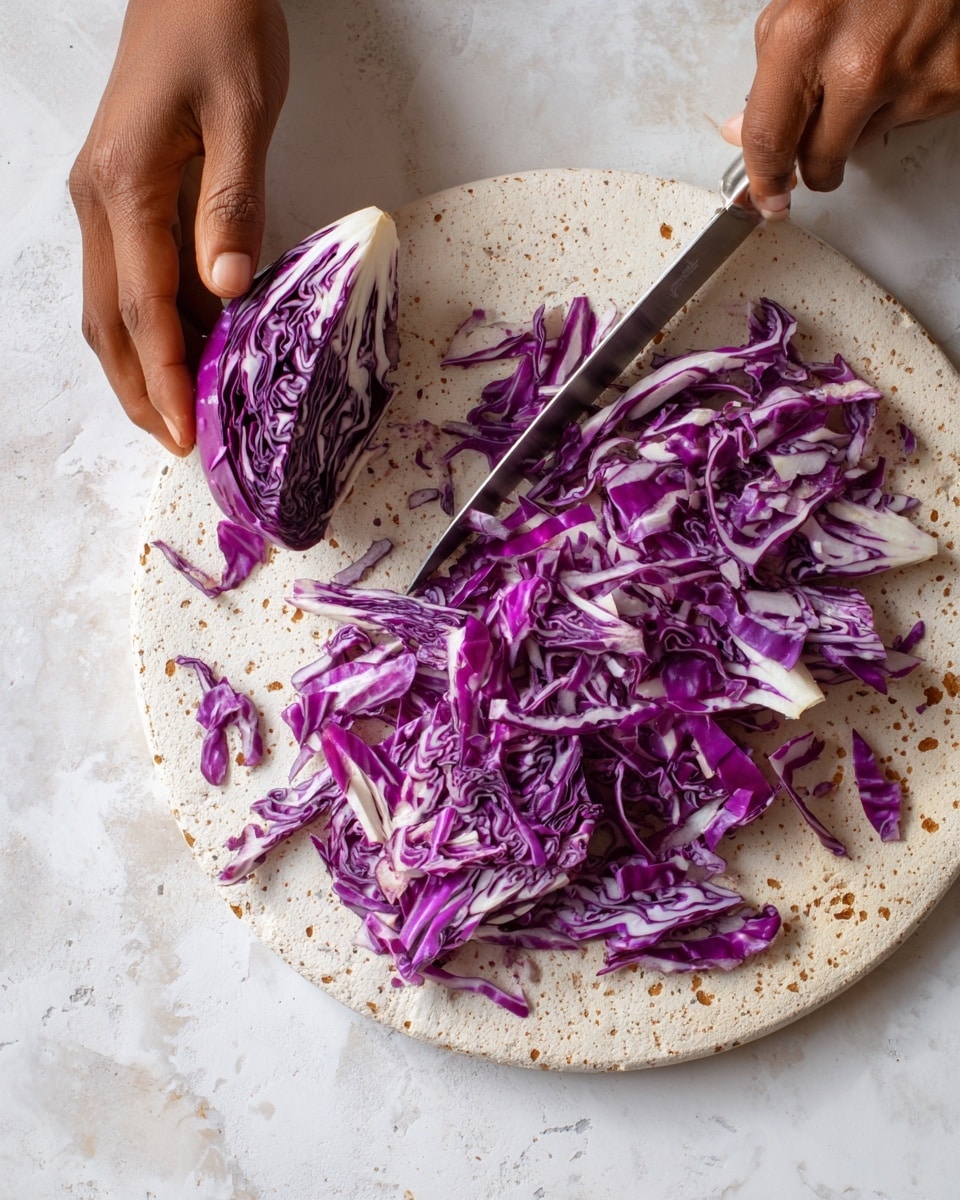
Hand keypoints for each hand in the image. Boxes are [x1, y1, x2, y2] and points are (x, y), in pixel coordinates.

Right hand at [69, 0, 288, 453]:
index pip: (143, 308)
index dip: (162, 378)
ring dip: (143, 364)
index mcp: (125, 186)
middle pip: (111, 322)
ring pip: (115, 306)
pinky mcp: (125, 195)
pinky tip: (191, 350)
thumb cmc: (218, 27)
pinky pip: (134, 278)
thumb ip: (233, 202)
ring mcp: (106, 200)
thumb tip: (225, 288)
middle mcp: (101, 201)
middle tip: (180, 445)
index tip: (184, 433)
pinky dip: (157, 325)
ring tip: (184, 413)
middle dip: (140, 389)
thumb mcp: (242, 113)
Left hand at [721, 0, 959, 219]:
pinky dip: (897, 103)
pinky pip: (905, 122)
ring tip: (868, 70)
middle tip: (812, 149)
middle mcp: (859, 64)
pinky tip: (902, 61)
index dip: (763, 179)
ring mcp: (909, 79)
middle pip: (818, 161)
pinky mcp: (948, 88)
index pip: (770, 138)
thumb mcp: (800, 4)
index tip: (765, 198)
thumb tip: (744, 128)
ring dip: (855, 125)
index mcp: (806, 35)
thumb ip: (768, 70)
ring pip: (861, 146)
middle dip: (810, 164)